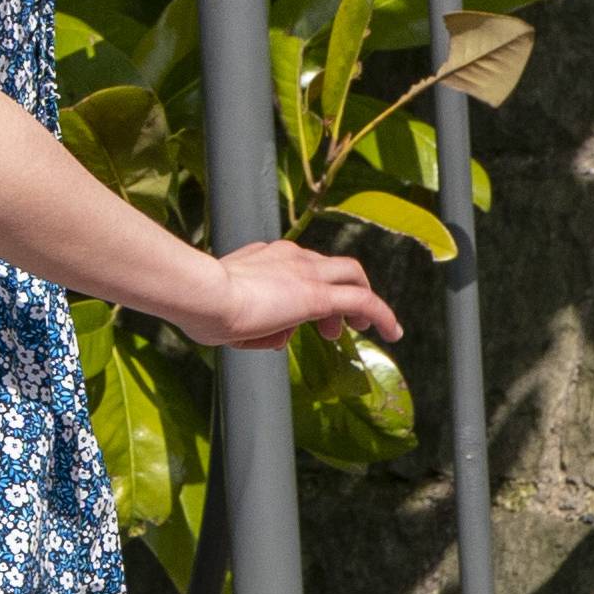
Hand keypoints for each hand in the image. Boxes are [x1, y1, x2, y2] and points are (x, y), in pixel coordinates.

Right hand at [205, 241, 401, 353]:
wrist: (202, 294)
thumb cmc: (200, 308)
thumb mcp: (224, 316)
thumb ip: (251, 324)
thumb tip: (275, 337)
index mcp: (263, 257)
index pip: (295, 266)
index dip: (303, 288)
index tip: (295, 316)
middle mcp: (289, 256)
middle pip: (330, 266)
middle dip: (338, 294)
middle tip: (331, 328)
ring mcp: (306, 272)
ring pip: (352, 276)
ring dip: (362, 303)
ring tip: (367, 328)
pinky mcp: (319, 295)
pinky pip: (363, 301)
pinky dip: (382, 315)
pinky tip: (392, 333)